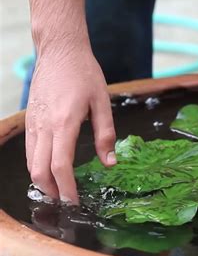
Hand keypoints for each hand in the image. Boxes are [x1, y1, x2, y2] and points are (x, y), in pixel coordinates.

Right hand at [26, 49, 115, 203]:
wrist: (60, 51)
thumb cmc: (84, 74)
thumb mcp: (103, 102)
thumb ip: (106, 134)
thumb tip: (110, 163)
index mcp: (64, 123)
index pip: (60, 166)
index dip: (67, 189)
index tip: (75, 203)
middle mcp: (44, 127)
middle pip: (39, 171)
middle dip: (52, 192)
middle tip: (67, 204)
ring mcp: (33, 124)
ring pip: (31, 163)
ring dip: (43, 182)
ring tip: (60, 192)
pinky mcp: (30, 120)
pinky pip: (30, 151)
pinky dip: (38, 167)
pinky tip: (50, 171)